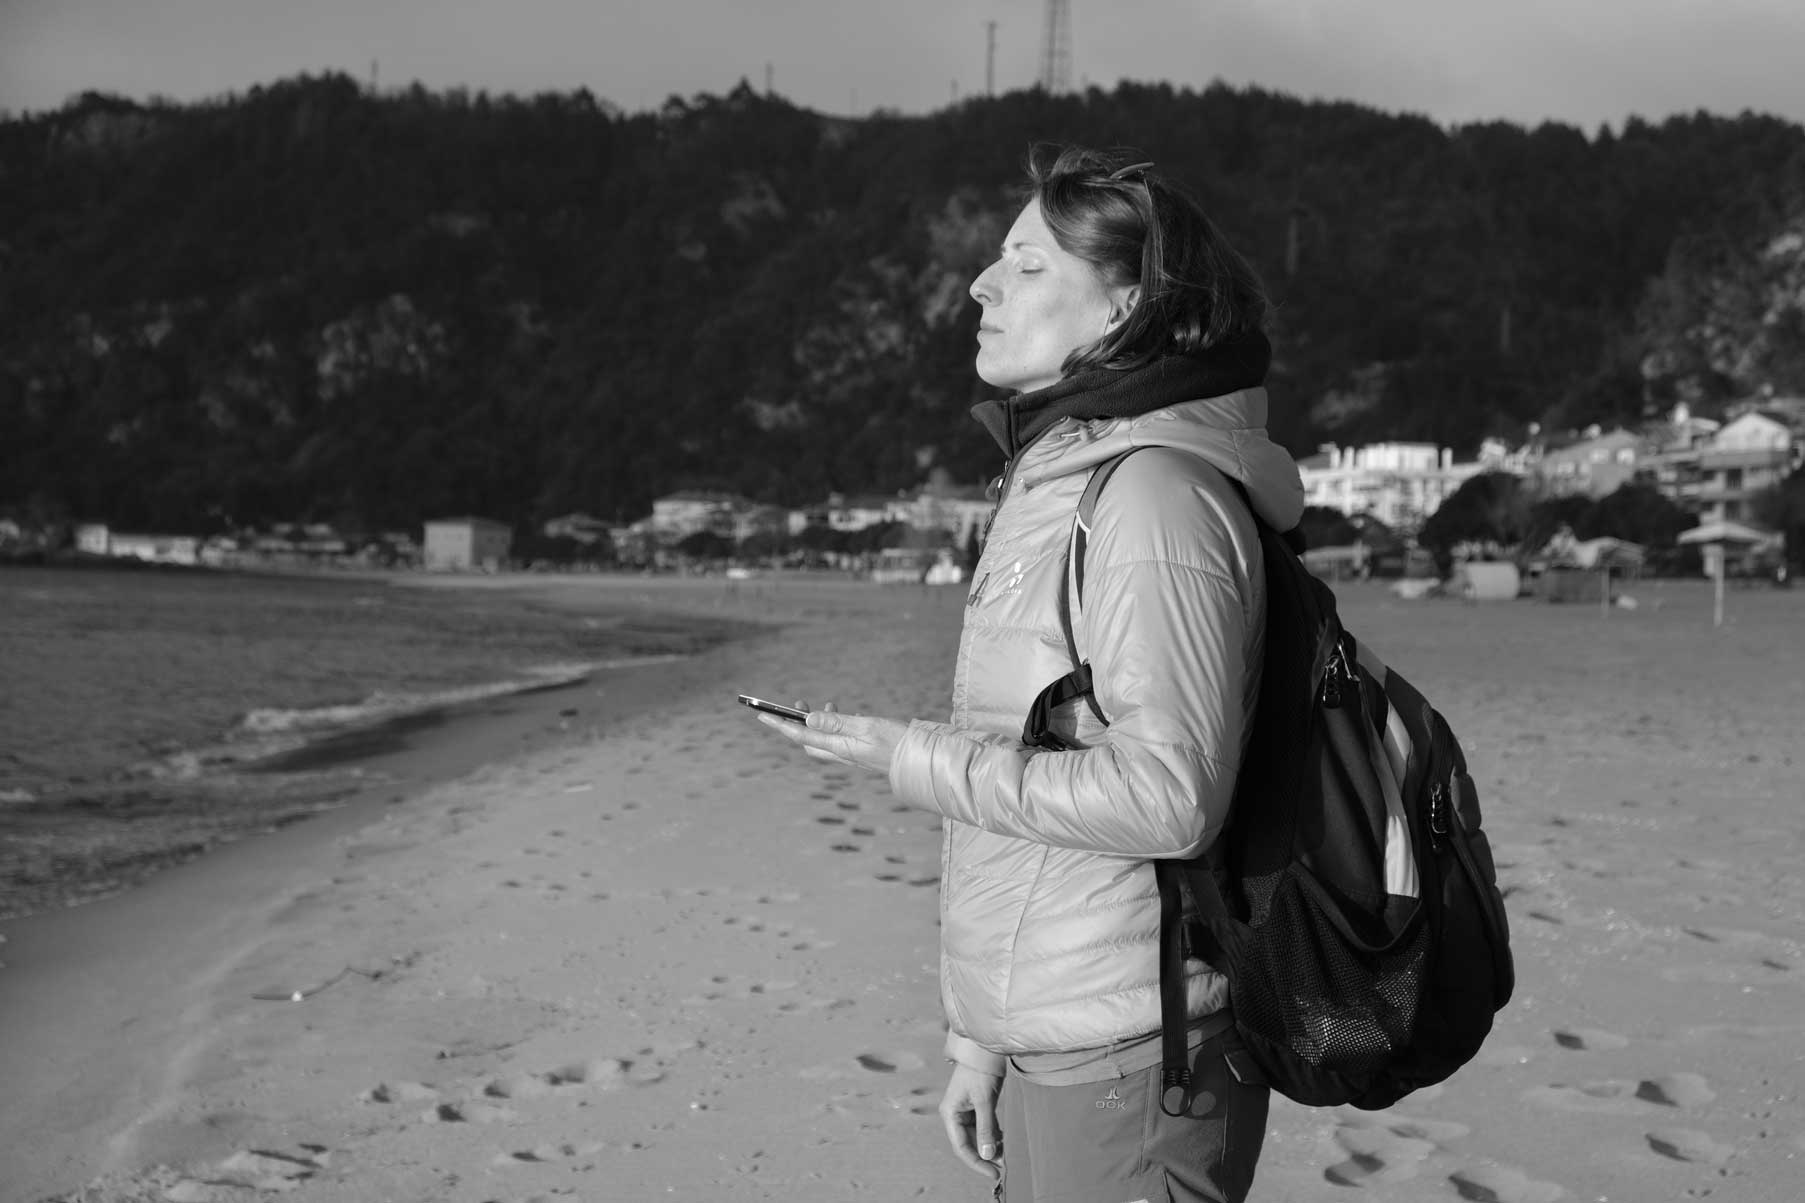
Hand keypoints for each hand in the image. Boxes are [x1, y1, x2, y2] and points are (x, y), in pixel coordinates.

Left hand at [756, 702, 907, 777]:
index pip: (800, 735)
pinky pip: (839, 738)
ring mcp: (850, 753)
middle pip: (807, 739)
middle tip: (795, 704)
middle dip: (796, 723)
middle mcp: (840, 752)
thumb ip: (837, 722)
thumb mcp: (865, 727)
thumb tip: (809, 718)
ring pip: (823, 739)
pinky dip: (835, 725)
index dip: (780, 725)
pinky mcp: (860, 751)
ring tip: (825, 704)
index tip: (762, 714)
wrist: (918, 760)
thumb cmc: (895, 742)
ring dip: (817, 722)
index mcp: (838, 747)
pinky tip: (845, 715)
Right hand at [938, 1063, 1002, 1179]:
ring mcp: (965, 1111)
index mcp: (950, 1113)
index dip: (976, 1162)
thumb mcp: (984, 1101)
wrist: (985, 1049)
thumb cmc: (980, 1071)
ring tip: (1005, 1156)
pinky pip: (983, 1127)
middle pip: (968, 1144)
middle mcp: (955, 1114)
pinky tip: (1003, 1141)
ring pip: (976, 1137)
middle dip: (984, 1156)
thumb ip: (985, 1128)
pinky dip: (992, 1136)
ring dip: (989, 1147)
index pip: (961, 1146)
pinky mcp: (976, 1107)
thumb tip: (987, 1155)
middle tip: (1001, 1168)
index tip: (992, 1173)